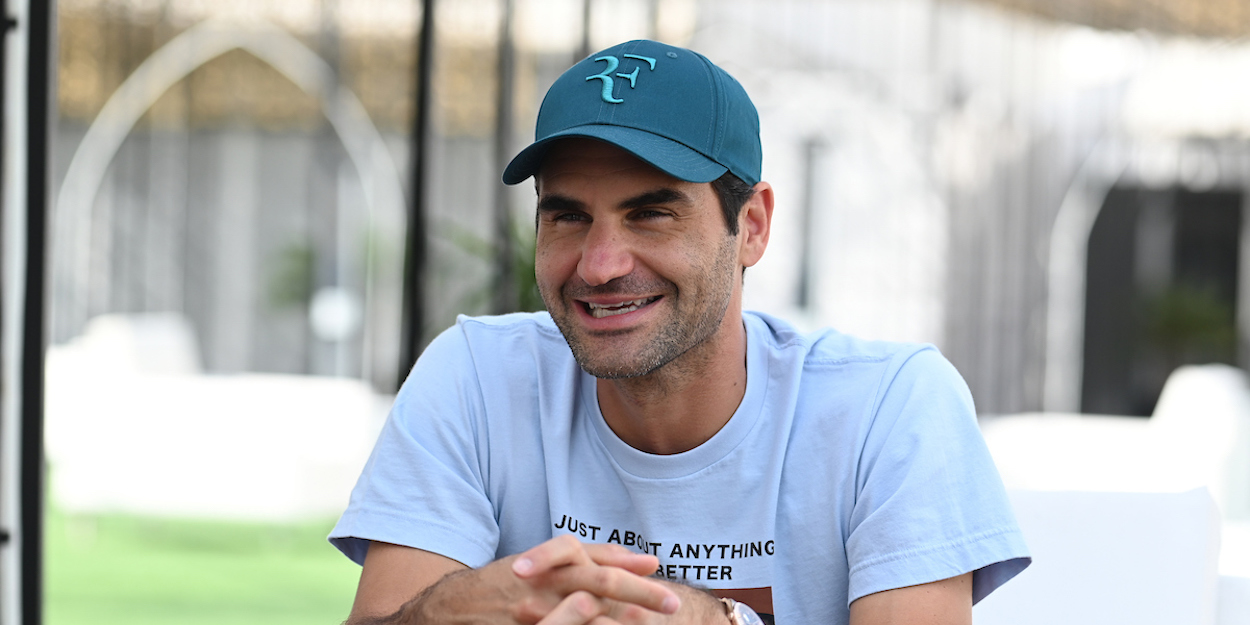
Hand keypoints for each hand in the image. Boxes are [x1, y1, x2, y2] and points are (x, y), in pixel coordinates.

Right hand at [408, 535, 680, 624]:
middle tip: (671, 604)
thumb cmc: (499, 585)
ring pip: (587, 617)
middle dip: (639, 595)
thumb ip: (589, 558)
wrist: (444, 614)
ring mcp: (534, 616)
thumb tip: (643, 559)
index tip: (662, 580)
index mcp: (547, 566)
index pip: (597, 565)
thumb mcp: (541, 564)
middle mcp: (541, 588)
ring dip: (620, 621)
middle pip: (600, 587)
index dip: (632, 572)